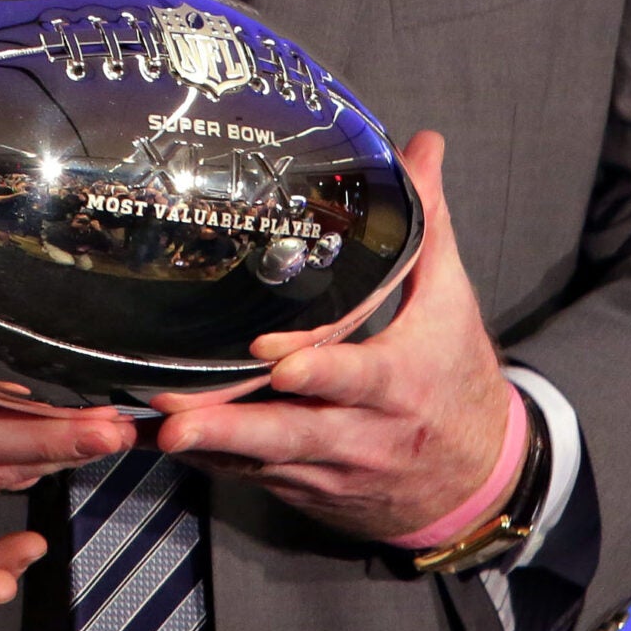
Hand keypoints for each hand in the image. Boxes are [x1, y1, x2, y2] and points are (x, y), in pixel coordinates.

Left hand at [149, 132, 516, 542]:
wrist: (477, 485)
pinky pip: (250, 478)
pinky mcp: (304, 486)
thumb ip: (427, 226)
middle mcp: (361, 432)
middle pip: (294, 432)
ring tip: (158, 429)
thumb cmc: (456, 379)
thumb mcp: (450, 304)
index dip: (318, 369)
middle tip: (178, 418)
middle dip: (234, 428)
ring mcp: (329, 466)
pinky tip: (154, 443)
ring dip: (210, 447)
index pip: (358, 377)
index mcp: (399, 382)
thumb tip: (424, 144)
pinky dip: (208, 463)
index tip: (275, 359)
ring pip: (264, 461)